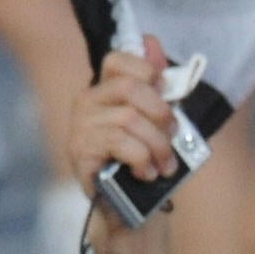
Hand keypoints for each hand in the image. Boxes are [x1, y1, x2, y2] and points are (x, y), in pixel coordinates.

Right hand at [71, 37, 178, 196]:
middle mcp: (87, 102)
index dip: (147, 71)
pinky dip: (142, 158)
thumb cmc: (145, 165)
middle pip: (129, 88)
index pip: (118, 60)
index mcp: (104, 91)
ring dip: (158, 145)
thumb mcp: (157, 125)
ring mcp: (80, 126)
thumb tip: (153, 43)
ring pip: (129, 118)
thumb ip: (156, 89)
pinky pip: (119, 142)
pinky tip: (147, 172)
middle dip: (161, 114)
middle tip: (174, 138)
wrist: (131, 211)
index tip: (166, 93)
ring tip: (165, 166)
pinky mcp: (80, 151)